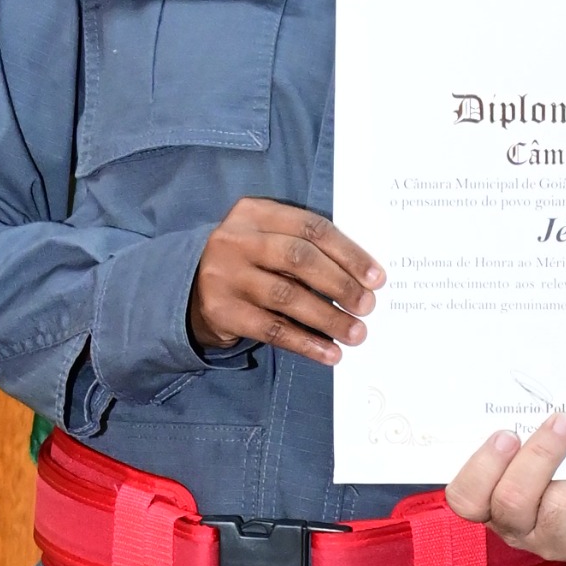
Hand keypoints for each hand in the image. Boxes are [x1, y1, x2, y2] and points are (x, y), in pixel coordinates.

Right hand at [188, 197, 382, 364]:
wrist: (189, 288)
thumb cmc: (248, 262)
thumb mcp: (267, 239)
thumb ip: (304, 247)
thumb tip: (361, 277)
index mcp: (254, 212)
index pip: (311, 227)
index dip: (348, 253)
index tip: (376, 277)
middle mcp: (236, 239)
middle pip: (299, 259)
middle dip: (340, 284)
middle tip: (368, 306)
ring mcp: (225, 275)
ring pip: (287, 297)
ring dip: (328, 318)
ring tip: (356, 332)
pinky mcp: (222, 311)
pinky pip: (272, 330)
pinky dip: (306, 343)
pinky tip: (329, 353)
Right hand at [447, 415, 565, 565]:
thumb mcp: (545, 443)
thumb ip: (528, 430)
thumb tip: (539, 406)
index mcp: (493, 501)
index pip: (466, 498)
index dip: (482, 468)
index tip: (507, 435)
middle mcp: (518, 528)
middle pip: (512, 500)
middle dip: (540, 455)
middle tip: (563, 423)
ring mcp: (554, 543)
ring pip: (560, 507)